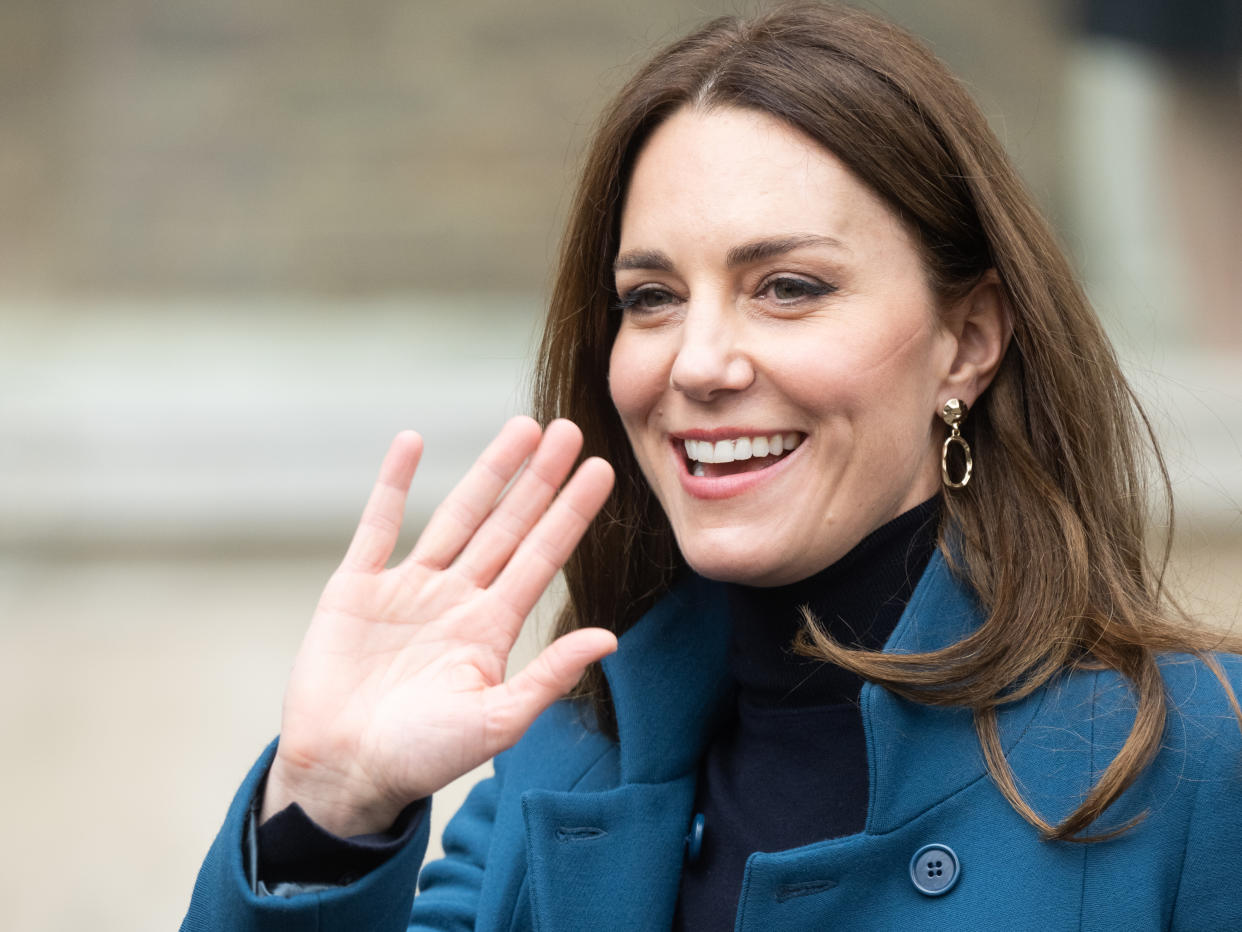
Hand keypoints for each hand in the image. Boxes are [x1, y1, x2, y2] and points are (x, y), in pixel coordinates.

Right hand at [261, 417, 616, 835]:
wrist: (340, 773)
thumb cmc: (420, 759)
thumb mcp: (495, 721)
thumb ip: (548, 676)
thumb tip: (609, 637)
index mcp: (491, 628)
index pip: (541, 556)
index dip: (571, 513)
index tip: (601, 471)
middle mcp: (456, 599)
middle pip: (507, 525)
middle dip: (538, 479)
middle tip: (569, 431)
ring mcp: (408, 588)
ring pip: (456, 515)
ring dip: (487, 471)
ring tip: (520, 429)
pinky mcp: (356, 588)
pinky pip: (377, 525)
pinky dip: (392, 483)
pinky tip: (412, 442)